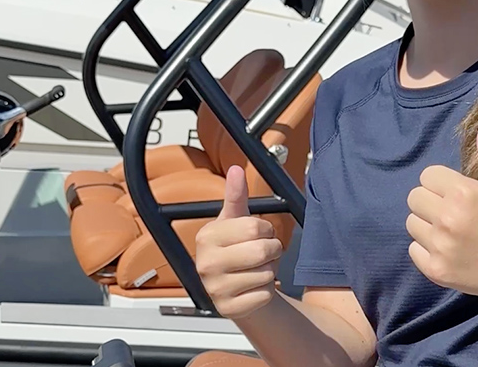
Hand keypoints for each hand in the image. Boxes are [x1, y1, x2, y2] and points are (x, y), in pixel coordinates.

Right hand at [195, 165, 282, 318]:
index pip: (254, 227)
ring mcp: (215, 288)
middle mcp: (205, 263)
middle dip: (272, 250)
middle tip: (263, 252)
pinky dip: (267, 291)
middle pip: (261, 251)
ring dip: (270, 270)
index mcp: (207, 236)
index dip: (266, 230)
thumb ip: (236, 196)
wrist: (235, 287)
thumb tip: (235, 170)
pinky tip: (253, 287)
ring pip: (265, 274)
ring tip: (257, 269)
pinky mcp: (229, 308)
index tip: (258, 233)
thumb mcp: (236, 221)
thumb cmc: (236, 249)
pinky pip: (265, 295)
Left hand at [405, 118, 477, 301]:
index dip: (440, 183)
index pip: (427, 175)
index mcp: (462, 192)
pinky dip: (426, 249)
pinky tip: (448, 249)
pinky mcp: (434, 269)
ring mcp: (439, 245)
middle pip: (414, 197)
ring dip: (426, 225)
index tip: (455, 193)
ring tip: (449, 231)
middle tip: (450, 211)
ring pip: (411, 223)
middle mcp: (447, 217)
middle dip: (430, 201)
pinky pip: (413, 249)